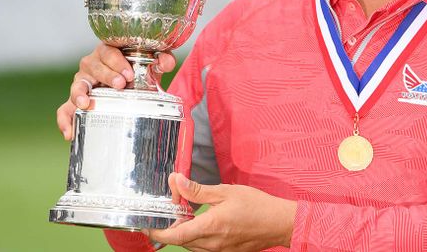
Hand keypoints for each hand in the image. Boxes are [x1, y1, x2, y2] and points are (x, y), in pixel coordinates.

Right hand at [55, 44, 175, 140]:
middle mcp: (92, 64)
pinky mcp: (77, 100)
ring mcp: (83, 82)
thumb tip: (168, 62)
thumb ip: (161, 60)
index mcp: (108, 51)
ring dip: (80, 94)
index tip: (129, 74)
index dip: (117, 61)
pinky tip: (69, 133)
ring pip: (77, 85)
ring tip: (86, 104)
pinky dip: (65, 120)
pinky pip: (65, 109)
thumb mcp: (150, 65)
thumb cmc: (136, 70)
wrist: (129, 83)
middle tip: (121, 85)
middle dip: (106, 75)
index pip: (108, 51)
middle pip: (93, 65)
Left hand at [147, 173, 295, 251]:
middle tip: (171, 209)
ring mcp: (220, 250)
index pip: (175, 236)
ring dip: (185, 231)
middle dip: (171, 227)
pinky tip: (204, 221)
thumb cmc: (256, 206)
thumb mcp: (225, 192)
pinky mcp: (226, 251)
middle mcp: (213, 243)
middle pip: (181, 240)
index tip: (147, 225)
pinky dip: (198, 235)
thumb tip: (176, 182)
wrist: (279, 223)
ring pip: (192, 244)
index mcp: (211, 227)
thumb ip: (198, 190)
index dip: (157, 232)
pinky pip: (204, 247)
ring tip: (188, 214)